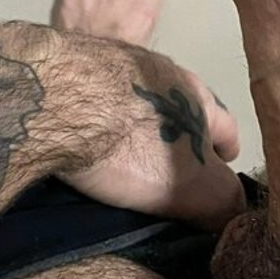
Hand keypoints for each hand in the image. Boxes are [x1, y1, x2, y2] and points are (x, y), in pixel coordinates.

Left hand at [54, 40, 245, 233]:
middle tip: (169, 170)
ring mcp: (110, 63)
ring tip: (120, 160)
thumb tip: (232, 215)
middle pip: (181, 108)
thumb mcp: (192, 187)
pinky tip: (78, 141)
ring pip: (136, 101)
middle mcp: (158, 69)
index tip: (223, 168)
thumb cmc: (129, 144)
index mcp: (196, 93)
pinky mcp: (66, 66)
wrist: (48, 98)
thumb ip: (222, 202)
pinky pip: (92, 98)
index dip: (227, 152)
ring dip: (136, 125)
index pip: (227, 126)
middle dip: (181, 136)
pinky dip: (94, 118)